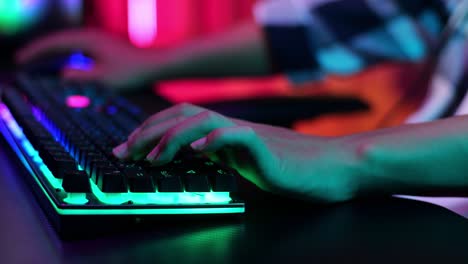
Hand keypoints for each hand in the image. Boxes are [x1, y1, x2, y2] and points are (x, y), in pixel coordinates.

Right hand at [17, 29, 154, 90]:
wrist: (156, 65)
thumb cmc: (132, 73)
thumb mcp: (103, 79)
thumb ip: (80, 77)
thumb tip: (61, 75)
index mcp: (86, 40)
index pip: (53, 44)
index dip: (35, 52)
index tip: (20, 61)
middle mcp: (91, 36)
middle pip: (58, 41)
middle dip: (40, 51)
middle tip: (23, 60)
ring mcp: (99, 40)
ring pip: (68, 43)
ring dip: (53, 52)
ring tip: (39, 60)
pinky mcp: (106, 46)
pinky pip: (79, 47)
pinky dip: (67, 53)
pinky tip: (67, 62)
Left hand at [112, 103, 357, 202]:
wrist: (329, 168)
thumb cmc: (289, 168)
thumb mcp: (244, 163)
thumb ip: (221, 157)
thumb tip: (191, 159)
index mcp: (225, 134)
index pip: (181, 121)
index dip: (151, 131)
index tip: (128, 148)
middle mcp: (233, 128)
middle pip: (184, 115)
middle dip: (149, 131)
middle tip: (126, 150)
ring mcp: (249, 135)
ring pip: (204, 121)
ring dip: (173, 137)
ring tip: (153, 156)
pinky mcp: (266, 147)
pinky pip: (237, 136)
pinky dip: (215, 139)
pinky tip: (198, 150)